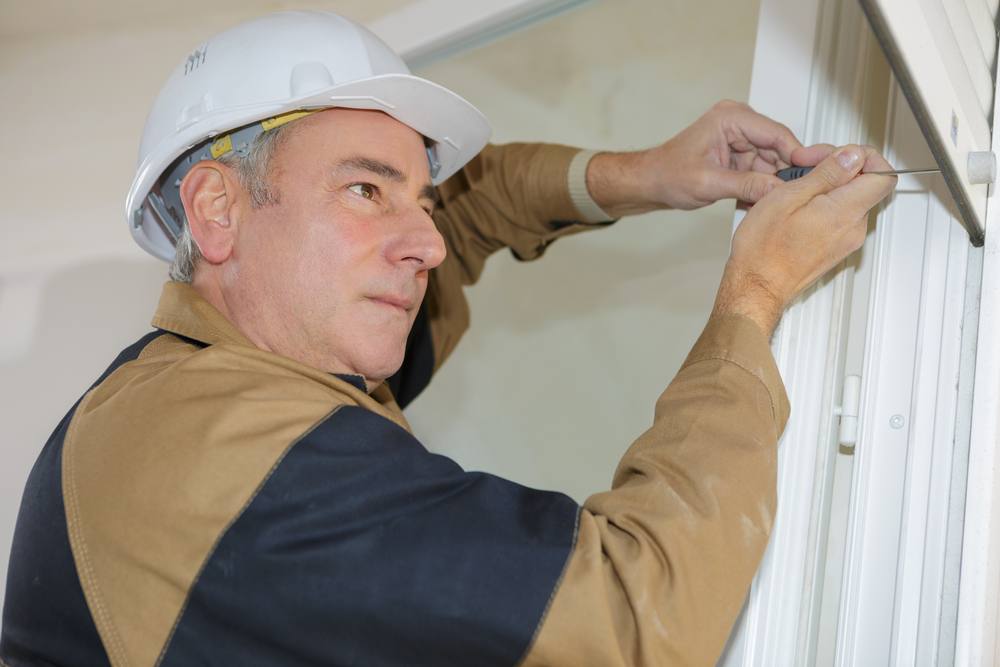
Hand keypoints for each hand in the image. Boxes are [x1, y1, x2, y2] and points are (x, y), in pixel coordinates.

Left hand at [587, 100, 825, 215]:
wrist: (649, 182)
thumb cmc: (667, 174)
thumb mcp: (709, 183)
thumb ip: (746, 185)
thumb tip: (779, 190)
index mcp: (732, 118)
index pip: (777, 134)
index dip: (798, 155)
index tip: (814, 174)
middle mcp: (739, 124)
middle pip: (779, 148)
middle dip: (784, 174)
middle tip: (794, 197)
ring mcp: (740, 139)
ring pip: (772, 163)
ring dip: (770, 185)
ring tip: (766, 204)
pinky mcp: (739, 155)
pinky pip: (760, 171)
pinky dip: (760, 187)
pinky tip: (753, 202)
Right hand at [712, 144, 897, 335]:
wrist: (756, 286)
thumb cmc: (764, 249)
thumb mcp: (789, 196)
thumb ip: (827, 173)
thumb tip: (852, 156)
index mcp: (845, 211)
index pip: (883, 174)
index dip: (863, 156)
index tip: (835, 155)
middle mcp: (853, 228)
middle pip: (864, 184)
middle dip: (837, 167)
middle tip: (805, 166)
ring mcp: (846, 241)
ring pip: (850, 199)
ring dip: (827, 186)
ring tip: (795, 188)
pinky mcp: (836, 249)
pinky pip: (839, 217)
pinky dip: (822, 204)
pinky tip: (796, 206)